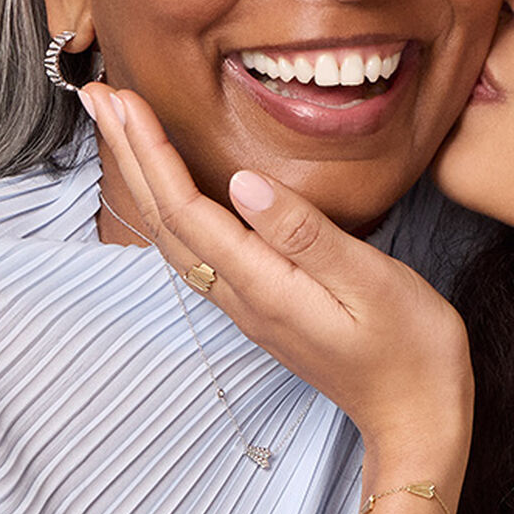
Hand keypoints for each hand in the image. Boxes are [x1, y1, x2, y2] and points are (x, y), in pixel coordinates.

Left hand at [82, 83, 472, 463]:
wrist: (416, 417)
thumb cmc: (410, 349)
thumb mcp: (372, 281)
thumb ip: (306, 233)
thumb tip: (244, 184)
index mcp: (265, 286)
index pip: (188, 209)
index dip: (151, 152)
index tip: (124, 100)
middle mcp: (243, 298)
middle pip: (166, 221)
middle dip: (129, 155)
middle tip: (97, 96)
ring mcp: (248, 306)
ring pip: (174, 237)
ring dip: (143, 180)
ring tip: (121, 131)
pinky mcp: (262, 307)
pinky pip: (196, 252)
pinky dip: (170, 208)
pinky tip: (169, 189)